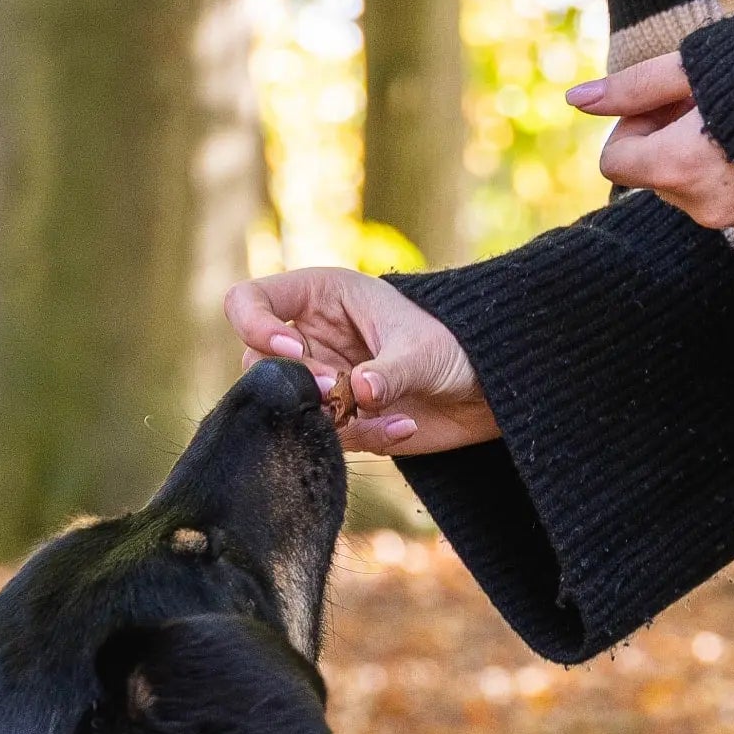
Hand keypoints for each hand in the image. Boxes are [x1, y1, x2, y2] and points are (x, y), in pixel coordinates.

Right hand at [225, 268, 498, 455]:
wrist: (485, 390)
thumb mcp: (423, 349)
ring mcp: (319, 380)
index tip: (293, 350)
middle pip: (257, 363)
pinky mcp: (336, 420)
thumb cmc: (455, 346)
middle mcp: (309, 337)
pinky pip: (324, 436)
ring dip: (328, 417)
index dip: (257, 326)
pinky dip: (362, 437)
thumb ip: (389, 370)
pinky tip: (403, 427)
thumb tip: (358, 393)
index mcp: (318, 296)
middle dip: (295, 381)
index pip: (247, 301)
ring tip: (386, 413)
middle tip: (336, 389)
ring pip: (286, 407)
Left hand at [569, 52, 733, 250]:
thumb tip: (575, 98)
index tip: (676, 98)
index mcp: (682, 167)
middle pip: (659, 178)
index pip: (615, 161)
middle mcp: (712, 209)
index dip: (637, 123)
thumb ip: (636, 86)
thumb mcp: (702, 63)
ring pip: (704, 193)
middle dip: (675, 140)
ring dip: (715, 158)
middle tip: (721, 99)